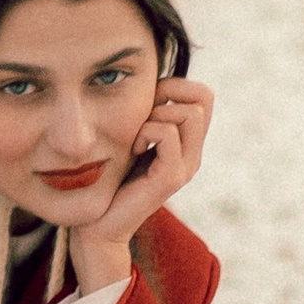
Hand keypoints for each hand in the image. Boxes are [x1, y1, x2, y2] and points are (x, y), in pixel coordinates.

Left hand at [73, 76, 212, 292]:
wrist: (99, 224)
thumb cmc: (110, 177)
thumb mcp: (131, 136)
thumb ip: (146, 113)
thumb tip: (151, 80)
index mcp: (188, 144)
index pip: (204, 95)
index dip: (177, 85)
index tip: (148, 101)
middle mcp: (193, 154)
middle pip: (202, 98)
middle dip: (168, 94)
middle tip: (142, 115)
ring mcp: (186, 167)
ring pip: (189, 113)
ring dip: (156, 114)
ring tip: (137, 135)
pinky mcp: (171, 178)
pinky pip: (167, 133)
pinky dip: (146, 131)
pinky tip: (133, 148)